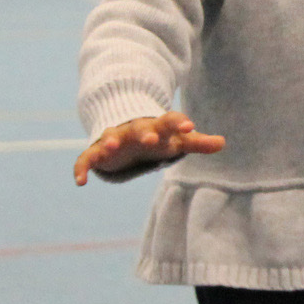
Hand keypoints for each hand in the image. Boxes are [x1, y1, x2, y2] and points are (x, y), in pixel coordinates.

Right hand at [73, 111, 225, 184]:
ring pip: (110, 137)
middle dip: (145, 133)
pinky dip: (81, 168)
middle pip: (140, 128)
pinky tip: (80, 182)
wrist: (124, 128)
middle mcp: (134, 130)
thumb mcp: (176, 140)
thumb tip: (222, 142)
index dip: (179, 123)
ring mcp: (115, 138)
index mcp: (157, 126)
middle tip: (151, 138)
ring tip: (110, 146)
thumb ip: (197, 142)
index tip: (189, 127)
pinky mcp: (97, 151)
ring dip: (109, 140)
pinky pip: (86, 158)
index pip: (170, 121)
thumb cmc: (157, 137)